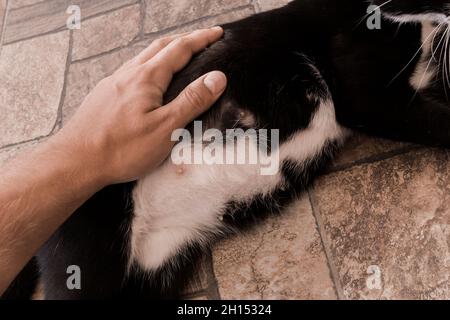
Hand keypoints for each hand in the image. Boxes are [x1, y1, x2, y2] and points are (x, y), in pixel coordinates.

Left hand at [51, 27, 226, 185]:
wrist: (77, 161)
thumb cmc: (121, 149)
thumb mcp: (166, 128)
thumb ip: (192, 101)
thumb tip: (217, 77)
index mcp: (147, 78)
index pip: (180, 49)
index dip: (201, 39)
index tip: (217, 33)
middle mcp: (128, 74)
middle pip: (160, 46)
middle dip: (184, 39)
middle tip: (202, 39)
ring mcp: (113, 83)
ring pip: (143, 57)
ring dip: (164, 50)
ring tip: (178, 54)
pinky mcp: (104, 95)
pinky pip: (130, 70)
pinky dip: (147, 64)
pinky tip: (147, 78)